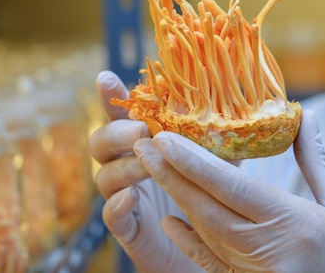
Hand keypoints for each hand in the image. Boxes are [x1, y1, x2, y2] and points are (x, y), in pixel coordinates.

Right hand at [89, 71, 200, 272]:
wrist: (210, 247)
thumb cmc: (208, 193)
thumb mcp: (213, 159)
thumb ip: (209, 135)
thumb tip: (224, 101)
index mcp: (142, 145)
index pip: (120, 116)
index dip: (109, 97)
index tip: (105, 78)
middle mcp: (126, 166)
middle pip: (100, 143)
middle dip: (117, 134)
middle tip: (141, 132)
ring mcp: (123, 197)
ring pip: (105, 176)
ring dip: (125, 167)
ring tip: (148, 166)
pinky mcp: (128, 228)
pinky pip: (111, 215)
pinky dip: (118, 205)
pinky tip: (132, 197)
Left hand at [133, 110, 324, 272]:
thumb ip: (317, 160)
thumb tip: (304, 114)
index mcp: (298, 227)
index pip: (233, 189)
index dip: (194, 162)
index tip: (163, 136)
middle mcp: (273, 256)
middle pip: (208, 211)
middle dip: (171, 176)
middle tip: (142, 143)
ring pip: (207, 236)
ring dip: (177, 201)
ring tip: (151, 169)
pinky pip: (214, 266)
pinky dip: (192, 243)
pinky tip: (172, 220)